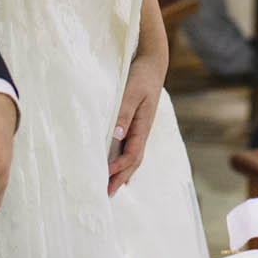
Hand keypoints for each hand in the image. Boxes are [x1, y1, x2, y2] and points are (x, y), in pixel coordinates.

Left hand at [108, 49, 166, 194]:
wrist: (152, 63)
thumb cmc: (142, 75)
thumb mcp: (131, 91)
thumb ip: (123, 111)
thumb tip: (116, 135)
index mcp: (142, 126)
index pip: (131, 155)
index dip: (118, 168)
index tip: (104, 178)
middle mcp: (142, 130)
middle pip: (133, 161)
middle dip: (121, 178)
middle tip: (107, 194)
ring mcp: (139, 127)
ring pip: (132, 155)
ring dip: (122, 172)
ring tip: (111, 186)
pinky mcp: (135, 122)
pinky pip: (129, 146)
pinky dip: (123, 159)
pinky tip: (115, 163)